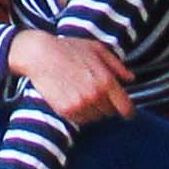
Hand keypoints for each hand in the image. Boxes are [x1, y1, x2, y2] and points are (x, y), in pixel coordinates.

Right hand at [6, 30, 134, 124]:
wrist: (38, 54)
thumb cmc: (68, 48)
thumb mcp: (96, 49)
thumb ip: (116, 65)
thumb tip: (130, 78)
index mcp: (106, 81)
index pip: (126, 108)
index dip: (128, 111)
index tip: (126, 111)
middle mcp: (95, 95)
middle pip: (110, 113)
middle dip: (106, 105)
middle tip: (96, 94)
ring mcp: (80, 105)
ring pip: (95, 118)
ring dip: (93, 110)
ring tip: (83, 95)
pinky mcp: (65, 111)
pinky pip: (80, 120)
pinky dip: (80, 113)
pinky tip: (73, 99)